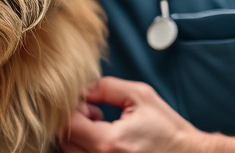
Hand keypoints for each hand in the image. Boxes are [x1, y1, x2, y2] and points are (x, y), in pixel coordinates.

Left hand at [60, 76, 210, 152]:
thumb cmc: (168, 130)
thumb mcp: (140, 96)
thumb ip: (106, 87)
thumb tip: (82, 89)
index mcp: (109, 142)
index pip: (68, 125)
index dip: (71, 109)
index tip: (86, 104)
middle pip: (66, 141)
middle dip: (74, 123)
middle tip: (93, 113)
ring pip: (72, 152)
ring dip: (79, 137)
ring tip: (100, 126)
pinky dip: (87, 148)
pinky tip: (103, 139)